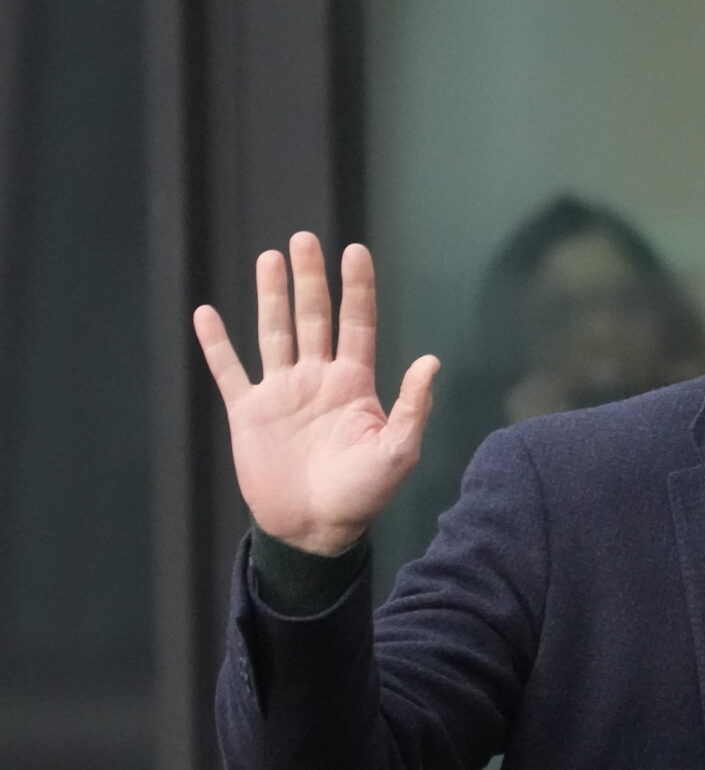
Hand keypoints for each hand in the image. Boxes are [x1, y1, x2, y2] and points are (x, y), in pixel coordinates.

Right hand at [194, 232, 438, 555]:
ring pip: (274, 332)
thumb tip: (431, 361)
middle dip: (310, 280)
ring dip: (271, 297)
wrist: (314, 529)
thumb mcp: (398, 452)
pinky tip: (207, 313)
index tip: (355, 251)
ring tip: (270, 258)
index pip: (357, 325)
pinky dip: (216, 344)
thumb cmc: (362, 495)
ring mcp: (281, 393)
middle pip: (313, 318)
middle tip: (305, 240)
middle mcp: (317, 380)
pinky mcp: (249, 411)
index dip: (356, 290)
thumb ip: (412, 406)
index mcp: (354, 385)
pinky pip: (229, 370)